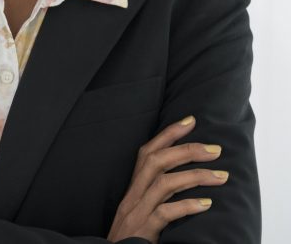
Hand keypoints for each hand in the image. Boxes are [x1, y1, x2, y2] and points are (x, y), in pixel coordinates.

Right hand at [108, 116, 227, 242]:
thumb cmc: (132, 236)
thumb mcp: (140, 210)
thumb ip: (155, 195)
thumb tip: (182, 178)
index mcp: (133, 188)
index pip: (147, 152)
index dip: (168, 134)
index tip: (191, 121)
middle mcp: (133, 196)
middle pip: (156, 162)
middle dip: (186, 150)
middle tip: (215, 149)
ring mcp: (136, 212)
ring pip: (163, 184)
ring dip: (194, 176)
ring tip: (221, 176)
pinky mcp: (143, 229)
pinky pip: (165, 213)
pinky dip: (187, 206)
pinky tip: (206, 204)